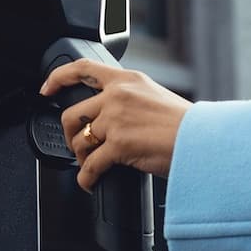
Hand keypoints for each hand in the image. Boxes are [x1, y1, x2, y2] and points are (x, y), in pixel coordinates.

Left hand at [41, 59, 192, 191]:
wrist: (204, 140)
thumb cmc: (186, 125)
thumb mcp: (154, 97)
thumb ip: (129, 100)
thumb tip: (109, 118)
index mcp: (128, 79)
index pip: (83, 68)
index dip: (58, 78)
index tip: (47, 89)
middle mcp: (118, 95)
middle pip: (72, 114)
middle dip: (71, 135)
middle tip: (79, 146)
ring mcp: (116, 120)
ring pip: (79, 141)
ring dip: (81, 157)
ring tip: (92, 165)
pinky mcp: (118, 145)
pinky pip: (90, 165)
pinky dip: (86, 178)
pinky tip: (90, 182)